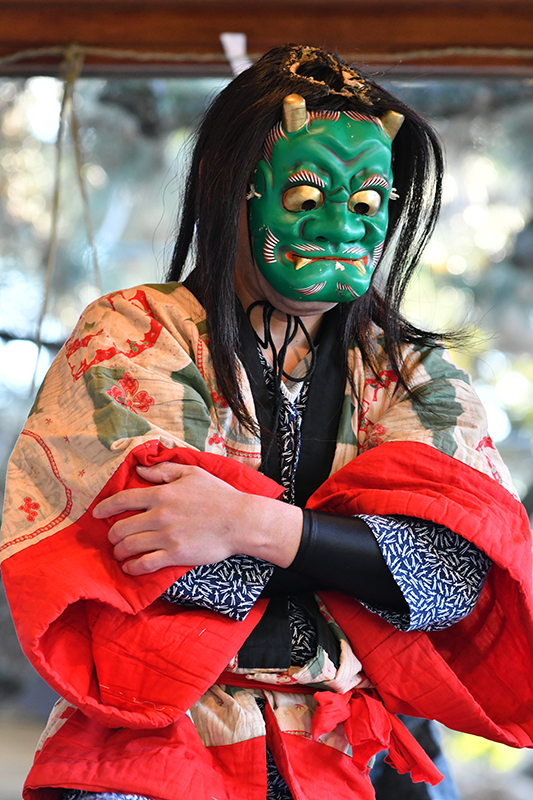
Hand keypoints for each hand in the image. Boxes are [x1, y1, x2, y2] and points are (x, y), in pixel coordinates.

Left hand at [92, 461, 302, 575]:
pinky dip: (132, 567)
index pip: (123, 500)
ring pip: (129, 547)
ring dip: (119, 552)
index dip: (105, 508)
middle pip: (121, 528)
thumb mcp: (191, 473)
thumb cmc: (218, 495)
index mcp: (161, 494)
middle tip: (113, 538)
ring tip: (120, 553)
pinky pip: (144, 564)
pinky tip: (130, 567)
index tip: (97, 514)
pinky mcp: (175, 555)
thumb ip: (163, 471)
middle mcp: (159, 516)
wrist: (240, 520)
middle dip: (112, 535)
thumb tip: (140, 470)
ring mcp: (166, 537)